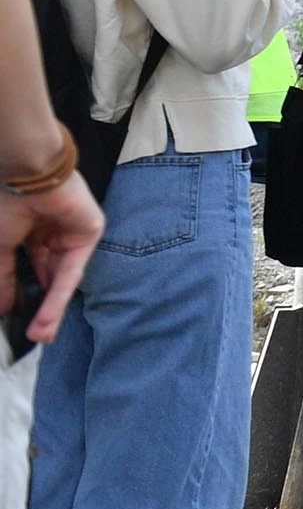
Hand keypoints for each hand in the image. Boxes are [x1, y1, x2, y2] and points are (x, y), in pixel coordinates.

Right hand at [1, 171, 104, 342]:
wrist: (28, 172)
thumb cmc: (6, 202)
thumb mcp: (0, 247)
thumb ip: (3, 278)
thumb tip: (3, 307)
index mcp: (27, 230)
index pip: (26, 267)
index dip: (20, 293)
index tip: (15, 318)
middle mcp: (49, 233)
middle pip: (46, 276)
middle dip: (40, 307)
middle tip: (34, 336)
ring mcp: (69, 234)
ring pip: (59, 279)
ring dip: (51, 309)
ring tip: (41, 336)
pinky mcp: (88, 234)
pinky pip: (71, 271)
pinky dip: (59, 296)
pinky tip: (49, 318)